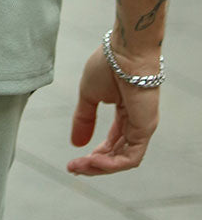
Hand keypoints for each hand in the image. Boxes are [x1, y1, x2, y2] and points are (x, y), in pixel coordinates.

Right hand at [67, 46, 159, 175]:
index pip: (112, 141)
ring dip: (100, 167)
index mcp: (124, 112)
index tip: (75, 160)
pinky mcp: (145, 129)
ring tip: (80, 166)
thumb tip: (75, 143)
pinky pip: (130, 157)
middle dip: (94, 164)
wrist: (124, 51)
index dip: (94, 153)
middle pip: (116, 154)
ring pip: (122, 159)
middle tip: (74, 168)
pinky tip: (93, 160)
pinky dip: (112, 164)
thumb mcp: (88, 95)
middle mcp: (135, 123)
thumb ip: (84, 118)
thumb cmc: (108, 64)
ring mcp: (142, 127)